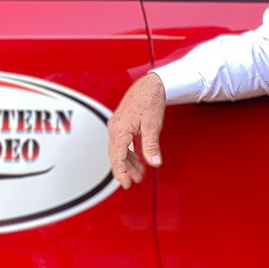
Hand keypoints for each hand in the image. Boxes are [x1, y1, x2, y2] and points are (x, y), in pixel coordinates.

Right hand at [107, 73, 166, 188]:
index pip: (116, 157)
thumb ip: (151, 146)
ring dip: (128, 162)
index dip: (121, 173)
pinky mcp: (121, 123)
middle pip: (115, 155)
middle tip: (135, 181)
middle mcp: (114, 128)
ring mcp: (116, 125)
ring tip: (140, 172)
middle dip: (125, 170)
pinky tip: (137, 158)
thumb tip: (154, 163)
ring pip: (118, 150)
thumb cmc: (150, 100)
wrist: (150, 84)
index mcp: (119, 130)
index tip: (127, 184)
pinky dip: (128, 152)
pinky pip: (121, 142)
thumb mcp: (152, 125)